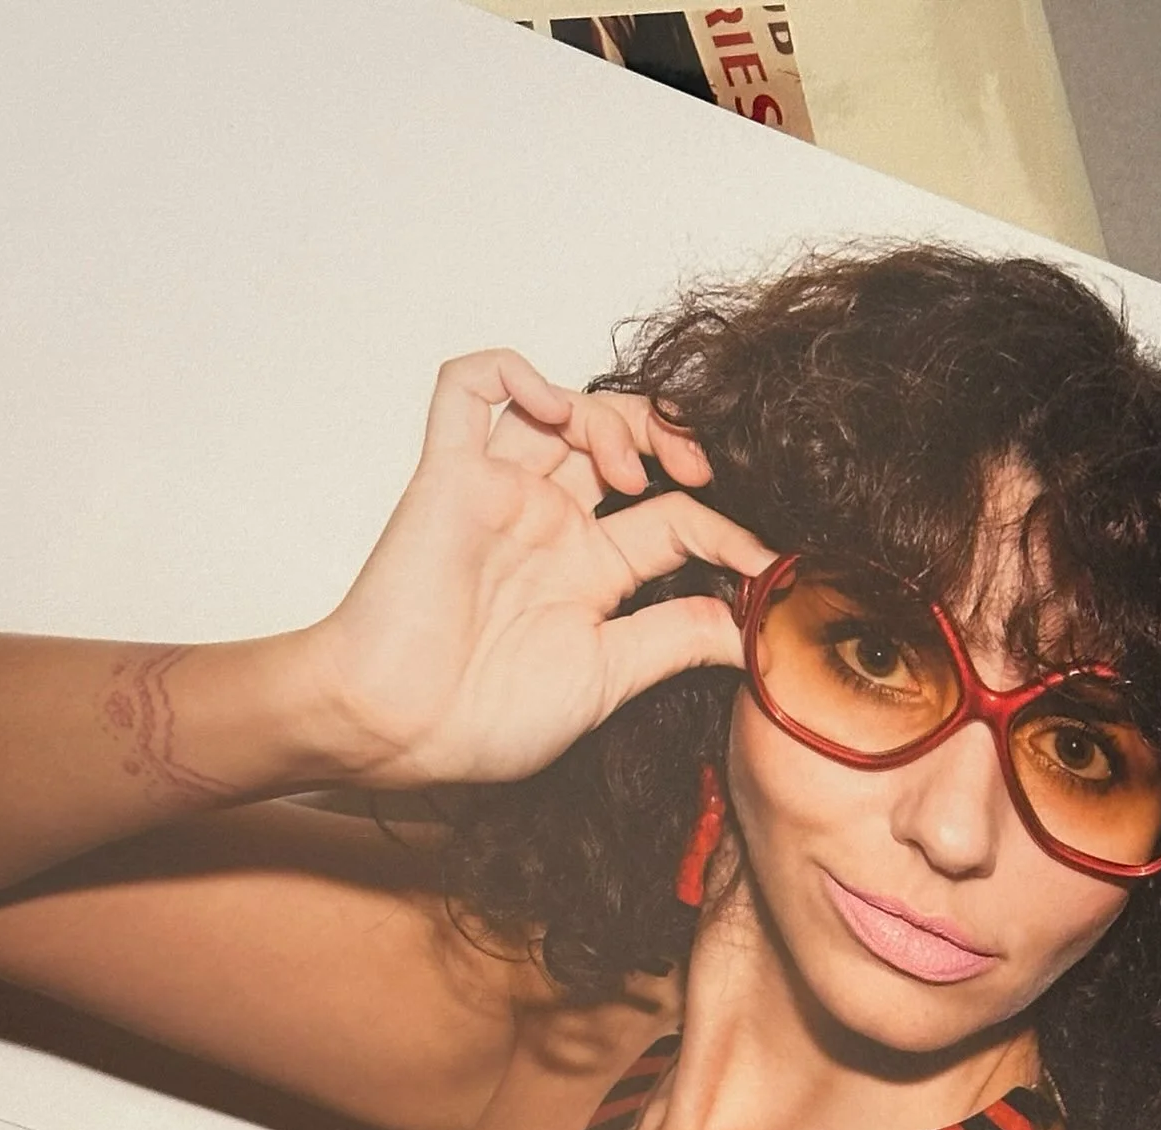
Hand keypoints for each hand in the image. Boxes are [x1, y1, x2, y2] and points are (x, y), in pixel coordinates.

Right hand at [310, 350, 772, 788]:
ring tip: (628, 469)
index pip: (675, 521)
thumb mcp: (605, 682)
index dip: (727, 531)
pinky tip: (552, 407)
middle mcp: (546, 525)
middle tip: (699, 469)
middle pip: (622, 441)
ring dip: (611, 412)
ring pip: (562, 406)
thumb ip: (673, 641)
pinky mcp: (447, 475)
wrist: (398, 727)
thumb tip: (750, 629)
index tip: (762, 563)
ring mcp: (499, 494)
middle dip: (673, 438)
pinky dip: (514, 372)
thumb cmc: (484, 720)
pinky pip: (467, 387)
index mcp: (586, 575)